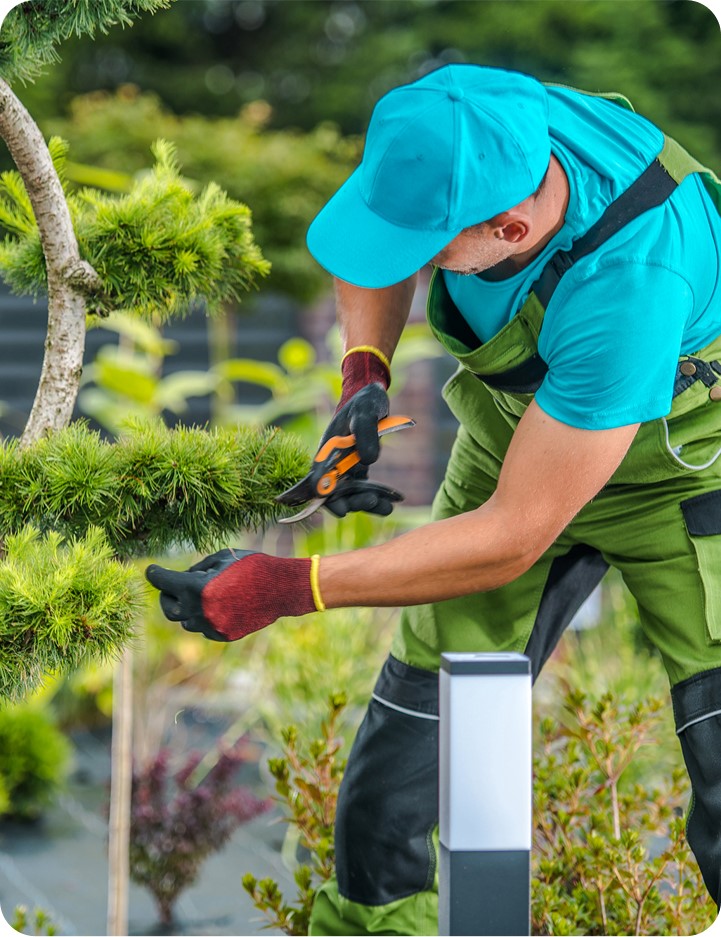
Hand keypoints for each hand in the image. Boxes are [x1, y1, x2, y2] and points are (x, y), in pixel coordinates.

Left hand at [145, 549, 317, 640]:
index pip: (163, 581)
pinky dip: (203, 617)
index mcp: (195, 588)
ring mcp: (210, 626)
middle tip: (170, 587)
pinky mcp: (222, 635)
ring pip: (185, 620)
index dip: (154, 573)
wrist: (281, 588)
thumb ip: (197, 569)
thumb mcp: (221, 558)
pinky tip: (215, 606)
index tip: (150, 570)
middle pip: (168, 608)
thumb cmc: (251, 566)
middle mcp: (198, 610)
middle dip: (166, 596)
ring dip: (186, 608)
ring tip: (198, 596)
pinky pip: (204, 628)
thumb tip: (181, 578)